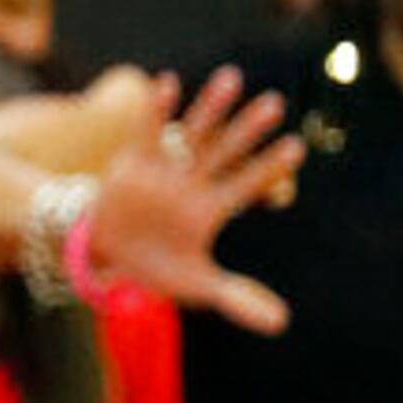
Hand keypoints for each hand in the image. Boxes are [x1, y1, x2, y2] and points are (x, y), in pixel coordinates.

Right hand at [88, 69, 300, 334]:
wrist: (105, 254)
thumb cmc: (155, 267)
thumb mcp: (195, 285)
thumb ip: (237, 298)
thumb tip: (282, 323)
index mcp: (210, 209)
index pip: (247, 185)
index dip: (269, 168)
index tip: (296, 147)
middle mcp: (192, 184)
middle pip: (225, 152)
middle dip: (248, 130)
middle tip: (276, 103)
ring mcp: (164, 171)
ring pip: (191, 134)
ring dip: (211, 108)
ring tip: (232, 78)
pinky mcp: (133, 164)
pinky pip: (145, 133)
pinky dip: (156, 111)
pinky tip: (168, 83)